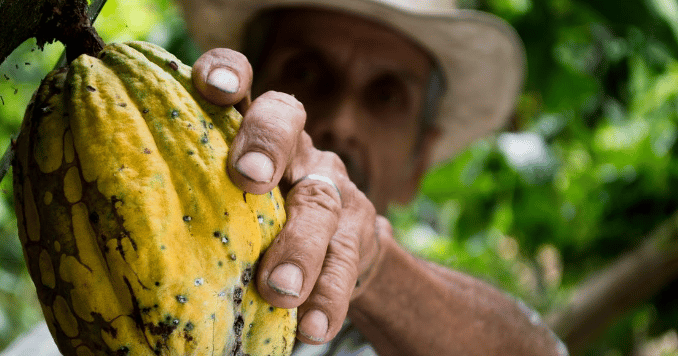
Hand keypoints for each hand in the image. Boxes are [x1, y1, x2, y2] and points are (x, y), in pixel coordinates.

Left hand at [192, 48, 385, 343]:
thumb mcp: (229, 198)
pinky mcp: (359, 231)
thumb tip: (107, 224)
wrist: (340, 249)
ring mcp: (331, 187)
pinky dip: (328, 296)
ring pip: (320, 203)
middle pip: (287, 124)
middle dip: (267, 145)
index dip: (229, 72)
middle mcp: (296, 148)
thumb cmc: (260, 222)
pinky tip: (312, 325)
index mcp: (253, 131)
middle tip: (249, 178)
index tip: (212, 87)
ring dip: (300, 246)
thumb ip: (195, 194)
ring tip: (279, 290)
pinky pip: (347, 260)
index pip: (243, 82)